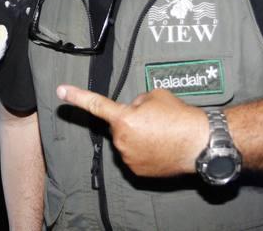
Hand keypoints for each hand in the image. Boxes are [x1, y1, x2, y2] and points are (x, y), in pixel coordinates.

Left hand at [56, 85, 208, 176]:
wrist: (201, 143)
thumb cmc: (180, 117)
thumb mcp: (155, 96)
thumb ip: (136, 101)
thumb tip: (132, 108)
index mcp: (124, 118)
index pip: (96, 104)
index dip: (76, 96)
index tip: (60, 91)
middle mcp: (122, 140)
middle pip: (119, 124)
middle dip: (132, 120)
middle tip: (155, 120)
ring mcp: (128, 158)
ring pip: (127, 140)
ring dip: (139, 136)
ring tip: (162, 134)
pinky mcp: (137, 171)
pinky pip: (134, 155)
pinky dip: (144, 151)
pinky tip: (160, 147)